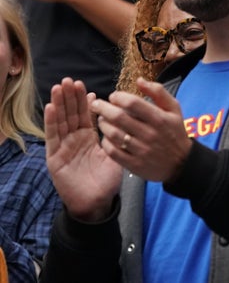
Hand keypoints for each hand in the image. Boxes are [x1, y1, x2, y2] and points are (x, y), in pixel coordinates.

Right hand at [44, 78, 122, 221]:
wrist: (97, 202)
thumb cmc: (107, 180)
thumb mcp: (115, 155)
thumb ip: (116, 138)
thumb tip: (123, 120)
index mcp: (89, 139)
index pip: (86, 116)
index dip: (85, 103)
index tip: (86, 87)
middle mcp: (75, 140)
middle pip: (71, 114)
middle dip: (71, 97)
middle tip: (70, 80)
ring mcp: (64, 147)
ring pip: (61, 121)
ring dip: (59, 104)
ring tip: (60, 87)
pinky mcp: (55, 157)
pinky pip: (53, 136)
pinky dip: (51, 121)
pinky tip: (51, 107)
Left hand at [92, 78, 191, 182]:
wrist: (182, 163)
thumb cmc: (175, 132)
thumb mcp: (174, 109)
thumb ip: (158, 92)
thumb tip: (139, 80)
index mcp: (160, 119)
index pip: (132, 103)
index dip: (118, 97)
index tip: (113, 97)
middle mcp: (150, 134)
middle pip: (119, 117)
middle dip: (103, 108)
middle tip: (96, 105)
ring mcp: (142, 150)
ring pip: (114, 134)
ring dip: (103, 124)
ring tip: (101, 119)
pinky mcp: (135, 164)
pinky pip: (113, 152)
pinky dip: (106, 143)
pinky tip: (106, 137)